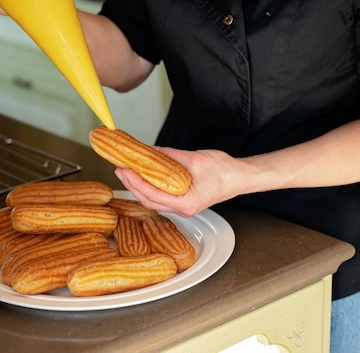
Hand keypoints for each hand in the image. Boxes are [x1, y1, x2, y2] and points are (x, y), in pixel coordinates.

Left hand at [114, 147, 247, 217]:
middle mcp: (182, 209)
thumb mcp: (194, 159)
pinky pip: (160, 196)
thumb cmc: (224, 171)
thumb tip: (148, 151)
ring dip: (138, 186)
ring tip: (126, 171)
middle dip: (131, 184)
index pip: (152, 194)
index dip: (135, 182)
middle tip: (119, 168)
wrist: (240, 177)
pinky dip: (148, 186)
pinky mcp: (182, 201)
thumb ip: (169, 156)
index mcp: (186, 203)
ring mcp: (182, 207)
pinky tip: (142, 176)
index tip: (124, 169)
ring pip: (153, 200)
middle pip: (149, 200)